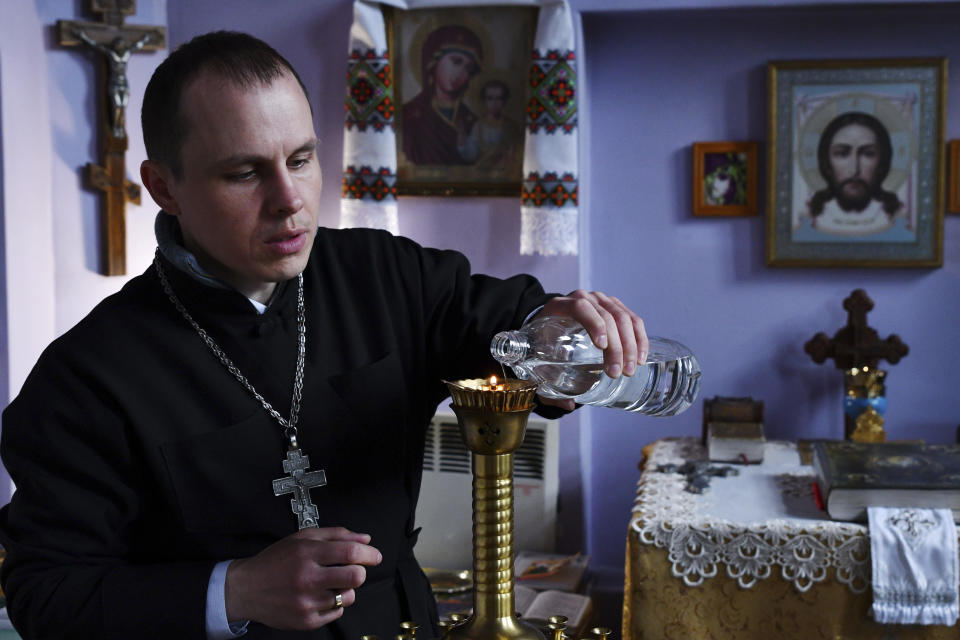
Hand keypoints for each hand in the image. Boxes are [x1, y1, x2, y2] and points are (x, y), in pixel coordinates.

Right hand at [225, 527, 381, 629]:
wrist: (247, 589)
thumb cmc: (276, 560)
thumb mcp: (302, 538)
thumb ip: (336, 535)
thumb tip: (365, 538)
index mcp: (307, 553)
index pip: (350, 552)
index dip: (369, 553)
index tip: (375, 556)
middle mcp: (307, 578)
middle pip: (355, 577)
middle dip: (361, 572)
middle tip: (353, 570)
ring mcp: (307, 602)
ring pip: (349, 596)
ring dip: (347, 589)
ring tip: (331, 584)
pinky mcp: (306, 621)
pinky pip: (337, 613)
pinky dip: (334, 604)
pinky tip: (320, 596)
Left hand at [537, 290, 646, 409]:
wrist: (548, 325)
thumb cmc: (542, 344)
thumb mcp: (536, 360)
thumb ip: (546, 384)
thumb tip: (568, 404)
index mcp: (559, 306)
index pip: (580, 307)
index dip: (594, 323)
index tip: (602, 346)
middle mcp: (583, 298)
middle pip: (606, 315)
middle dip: (616, 346)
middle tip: (617, 373)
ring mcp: (601, 301)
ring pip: (623, 318)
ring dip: (630, 345)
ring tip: (630, 370)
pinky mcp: (615, 308)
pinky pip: (632, 320)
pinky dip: (639, 339)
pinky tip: (640, 358)